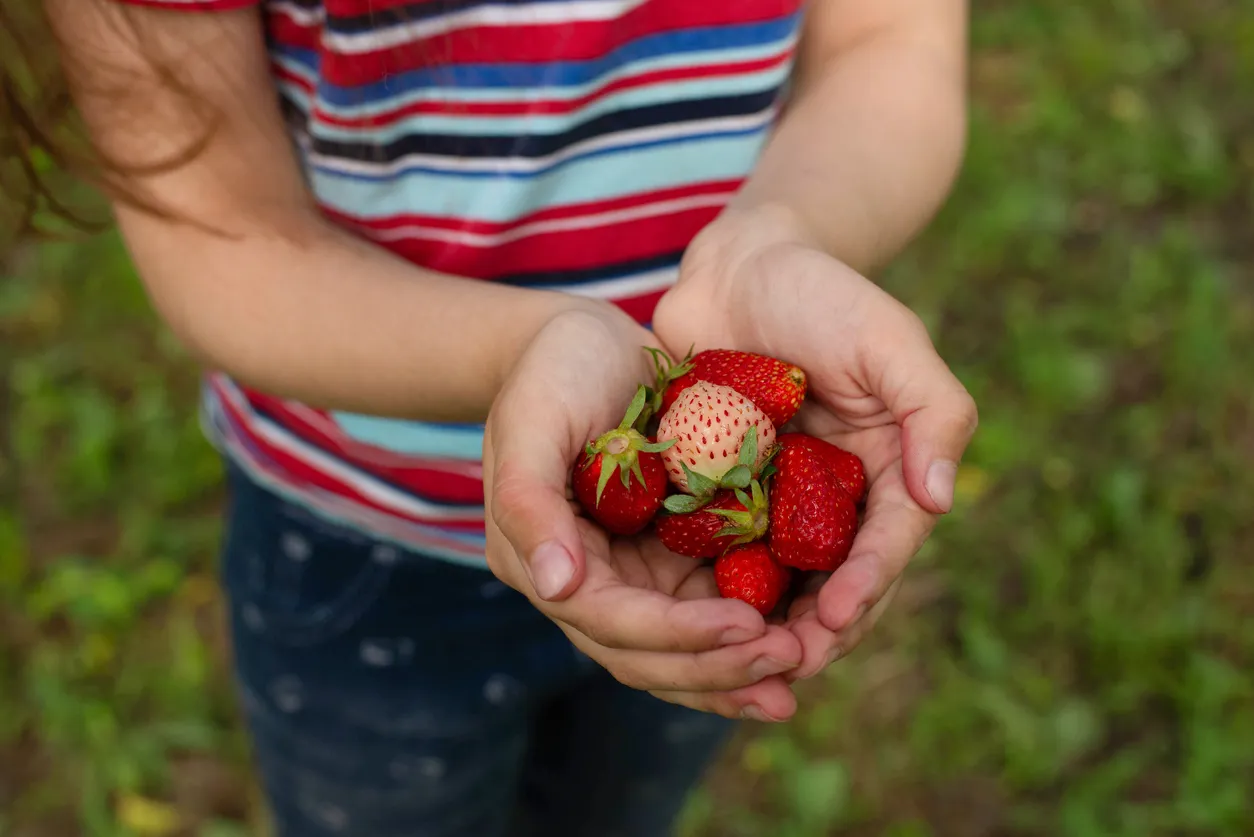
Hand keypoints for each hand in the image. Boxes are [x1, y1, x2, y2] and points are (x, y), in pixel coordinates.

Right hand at [483, 306, 802, 719]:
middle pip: (648, 655)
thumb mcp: (534, 419)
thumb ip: (529, 500)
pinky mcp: (667, 559)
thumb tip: (555, 585)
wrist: (586, 341)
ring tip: (798, 669)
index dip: (677, 633)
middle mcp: (583, 584)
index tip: (745, 625)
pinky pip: (706, 613)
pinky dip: (744, 637)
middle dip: (717, 667)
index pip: (610, 620)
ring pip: (680, 651)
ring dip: (736, 671)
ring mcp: (629, 576)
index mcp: (540, 560)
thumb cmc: (555, 369)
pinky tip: (795, 643)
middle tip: (789, 661)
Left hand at [653, 206, 977, 678]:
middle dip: (817, 628)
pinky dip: (713, 590)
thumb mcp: (891, 339)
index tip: (834, 617)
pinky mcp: (721, 495)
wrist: (736, 265)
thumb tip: (943, 499)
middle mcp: (835, 496)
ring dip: (763, 626)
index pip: (887, 542)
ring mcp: (776, 500)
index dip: (866, 585)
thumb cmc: (821, 292)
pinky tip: (685, 618)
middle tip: (783, 664)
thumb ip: (931, 411)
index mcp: (887, 469)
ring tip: (737, 659)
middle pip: (834, 580)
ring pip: (777, 582)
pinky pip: (720, 552)